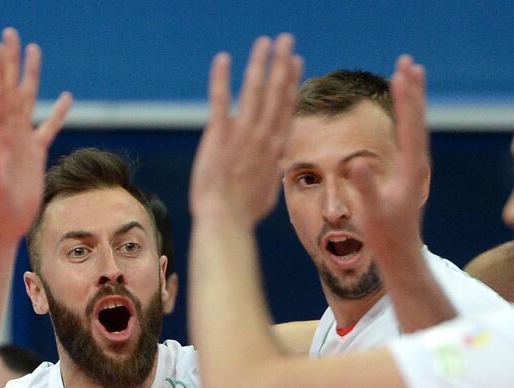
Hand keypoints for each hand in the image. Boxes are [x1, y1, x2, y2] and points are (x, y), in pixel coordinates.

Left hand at [0, 29, 71, 238]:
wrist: (1, 227)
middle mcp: (9, 133)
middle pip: (12, 89)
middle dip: (12, 61)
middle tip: (12, 33)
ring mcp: (22, 142)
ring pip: (29, 101)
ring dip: (31, 76)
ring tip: (35, 50)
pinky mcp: (35, 155)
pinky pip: (49, 129)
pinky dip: (58, 113)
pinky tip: (66, 97)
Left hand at [189, 35, 302, 224]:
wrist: (226, 221)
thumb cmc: (243, 214)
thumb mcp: (266, 193)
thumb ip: (271, 174)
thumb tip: (276, 169)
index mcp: (274, 148)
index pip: (286, 107)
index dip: (291, 82)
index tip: (295, 62)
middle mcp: (262, 136)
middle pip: (276, 92)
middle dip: (281, 63)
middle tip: (286, 39)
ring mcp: (242, 134)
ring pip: (254, 91)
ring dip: (260, 63)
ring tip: (265, 42)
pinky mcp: (219, 135)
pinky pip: (220, 101)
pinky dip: (221, 79)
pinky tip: (223, 59)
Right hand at [347, 56, 430, 266]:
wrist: (401, 254)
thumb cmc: (385, 237)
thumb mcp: (372, 213)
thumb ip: (365, 189)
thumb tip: (355, 164)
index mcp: (410, 170)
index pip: (409, 126)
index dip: (406, 99)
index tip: (401, 74)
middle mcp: (417, 164)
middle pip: (417, 119)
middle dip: (412, 90)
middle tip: (408, 62)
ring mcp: (415, 167)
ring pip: (416, 125)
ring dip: (412, 99)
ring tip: (408, 74)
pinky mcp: (410, 172)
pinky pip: (410, 135)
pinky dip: (407, 115)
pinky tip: (404, 107)